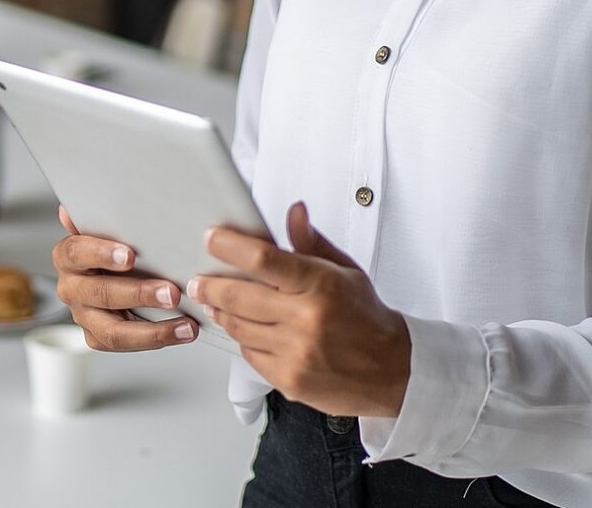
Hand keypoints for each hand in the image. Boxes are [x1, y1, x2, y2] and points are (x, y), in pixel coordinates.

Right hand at [51, 205, 197, 350]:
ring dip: (153, 329)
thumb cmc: (109, 243)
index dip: (102, 253)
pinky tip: (182, 331)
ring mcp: (83, 316)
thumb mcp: (103, 225)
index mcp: (67, 256)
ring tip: (185, 324)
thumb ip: (96, 217)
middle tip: (172, 293)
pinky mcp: (98, 336)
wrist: (107, 267)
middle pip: (101, 294)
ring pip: (113, 331)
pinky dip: (157, 339)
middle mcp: (70, 288)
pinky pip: (125, 344)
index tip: (131, 256)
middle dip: (139, 294)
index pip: (77, 252)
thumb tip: (71, 209)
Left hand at [188, 201, 410, 417]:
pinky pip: (250, 355)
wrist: (394, 371)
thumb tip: (293, 211)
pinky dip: (243, 339)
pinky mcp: (290, 381)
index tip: (211, 238)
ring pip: (239, 328)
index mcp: (320, 285)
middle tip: (197, 280)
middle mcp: (305, 319)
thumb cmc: (367, 316)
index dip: (230, 246)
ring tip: (214, 303)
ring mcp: (295, 353)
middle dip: (209, 286)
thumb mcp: (345, 270)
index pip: (263, 259)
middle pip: (239, 297)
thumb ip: (311, 242)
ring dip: (221, 313)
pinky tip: (244, 329)